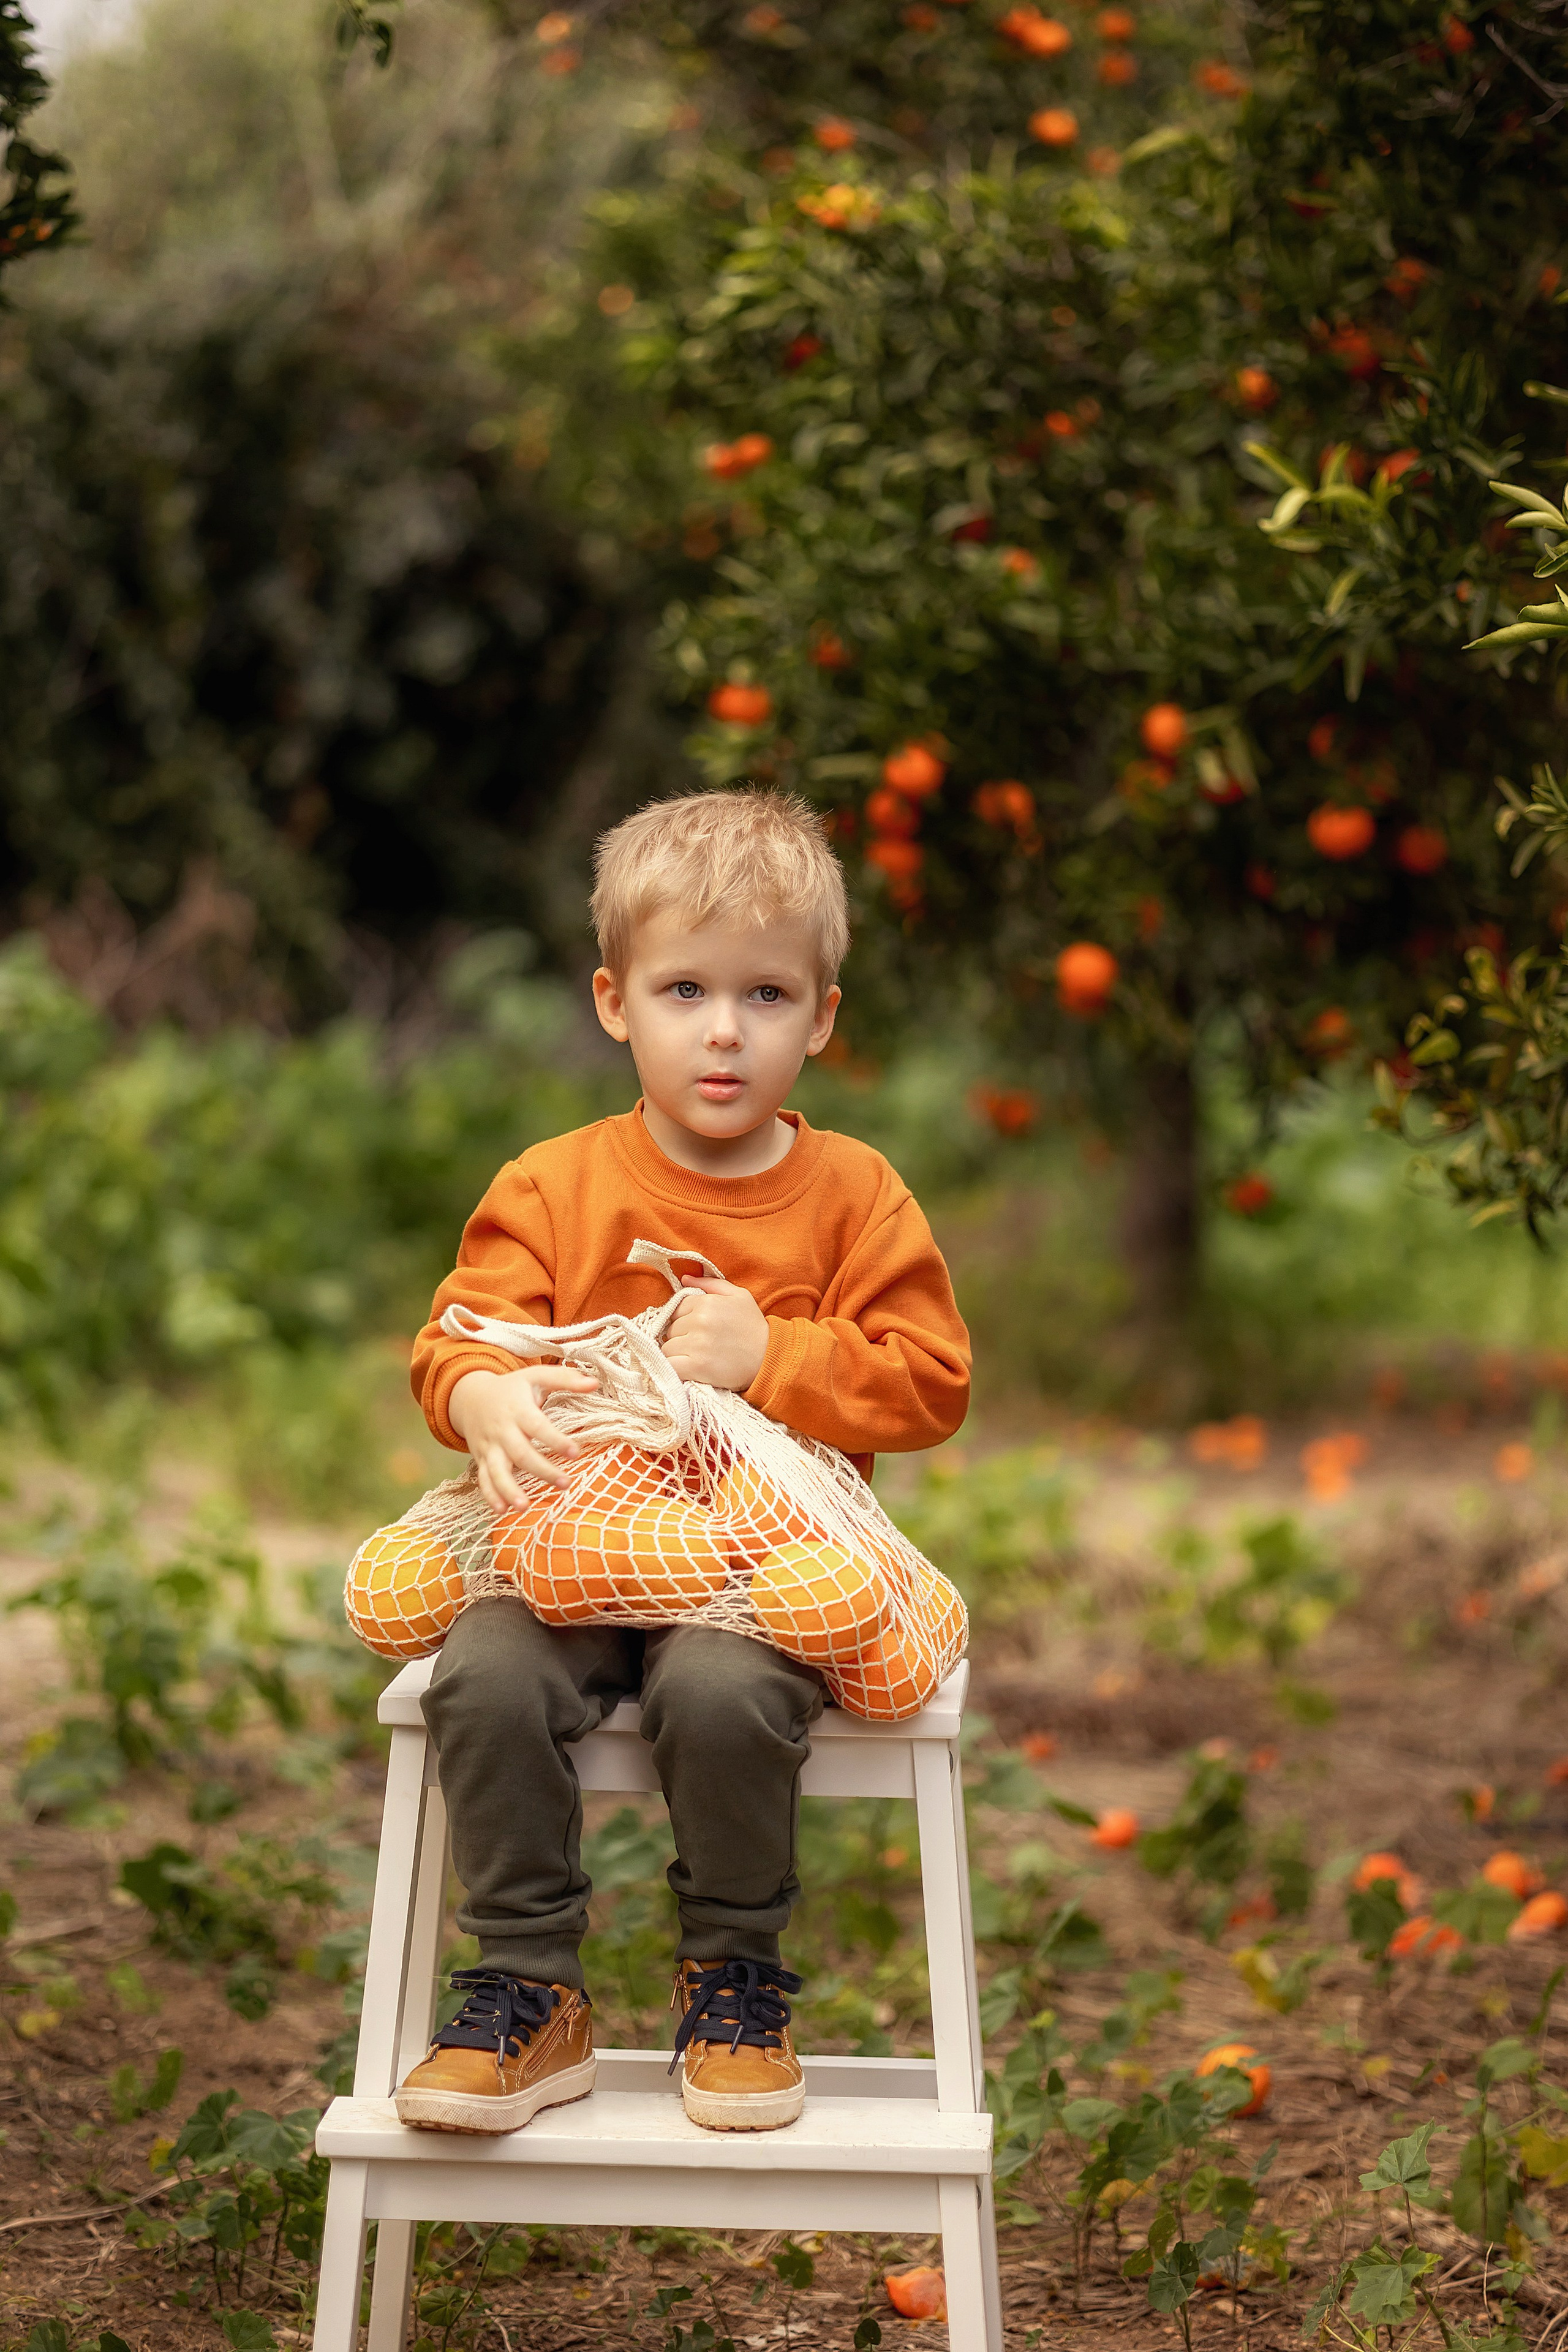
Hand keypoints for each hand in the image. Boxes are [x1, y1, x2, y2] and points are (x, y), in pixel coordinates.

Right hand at [449, 1364, 599, 1513]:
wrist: (470, 1396)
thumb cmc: (512, 1388)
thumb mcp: (535, 1377)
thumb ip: (565, 1379)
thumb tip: (595, 1383)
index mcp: (517, 1409)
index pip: (537, 1426)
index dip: (555, 1440)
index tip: (575, 1453)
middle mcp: (502, 1430)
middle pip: (520, 1453)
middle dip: (542, 1470)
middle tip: (566, 1484)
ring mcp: (489, 1447)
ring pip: (497, 1471)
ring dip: (509, 1489)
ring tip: (524, 1507)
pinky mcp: (481, 1459)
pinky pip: (483, 1480)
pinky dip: (490, 1495)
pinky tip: (501, 1510)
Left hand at [659, 1275, 768, 1391]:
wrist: (770, 1358)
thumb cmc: (753, 1326)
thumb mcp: (738, 1296)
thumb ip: (710, 1284)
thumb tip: (684, 1278)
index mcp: (706, 1302)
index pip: (675, 1309)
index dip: (684, 1320)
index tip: (697, 1329)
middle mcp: (699, 1321)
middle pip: (670, 1329)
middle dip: (681, 1336)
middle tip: (700, 1344)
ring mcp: (697, 1345)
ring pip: (667, 1348)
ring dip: (678, 1354)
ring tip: (697, 1357)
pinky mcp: (697, 1367)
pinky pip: (670, 1365)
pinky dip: (675, 1369)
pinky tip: (687, 1369)